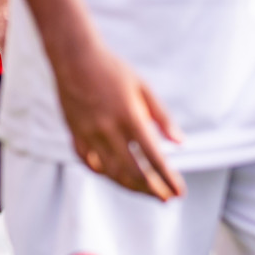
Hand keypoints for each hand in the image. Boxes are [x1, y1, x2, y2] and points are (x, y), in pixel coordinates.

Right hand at [55, 42, 184, 200]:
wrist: (73, 56)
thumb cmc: (112, 69)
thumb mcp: (143, 87)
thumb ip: (161, 116)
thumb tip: (180, 143)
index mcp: (129, 117)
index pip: (154, 158)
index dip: (169, 178)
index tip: (180, 191)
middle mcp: (108, 129)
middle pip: (134, 172)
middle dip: (153, 189)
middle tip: (166, 197)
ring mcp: (89, 133)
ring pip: (112, 172)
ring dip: (131, 186)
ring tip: (147, 192)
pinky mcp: (75, 133)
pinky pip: (89, 162)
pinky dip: (104, 173)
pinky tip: (116, 176)